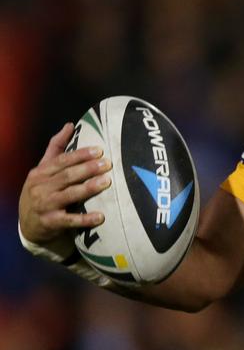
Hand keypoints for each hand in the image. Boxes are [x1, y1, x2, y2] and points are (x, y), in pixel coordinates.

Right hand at [19, 123, 111, 243]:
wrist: (28, 224)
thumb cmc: (41, 192)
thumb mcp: (43, 170)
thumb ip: (56, 148)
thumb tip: (70, 125)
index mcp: (41, 173)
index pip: (62, 161)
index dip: (80, 155)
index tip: (99, 150)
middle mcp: (41, 187)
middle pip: (67, 176)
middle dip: (88, 169)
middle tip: (107, 164)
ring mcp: (46, 205)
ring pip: (70, 195)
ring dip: (89, 188)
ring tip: (107, 182)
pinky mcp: (52, 222)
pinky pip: (71, 220)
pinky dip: (85, 219)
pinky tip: (101, 217)